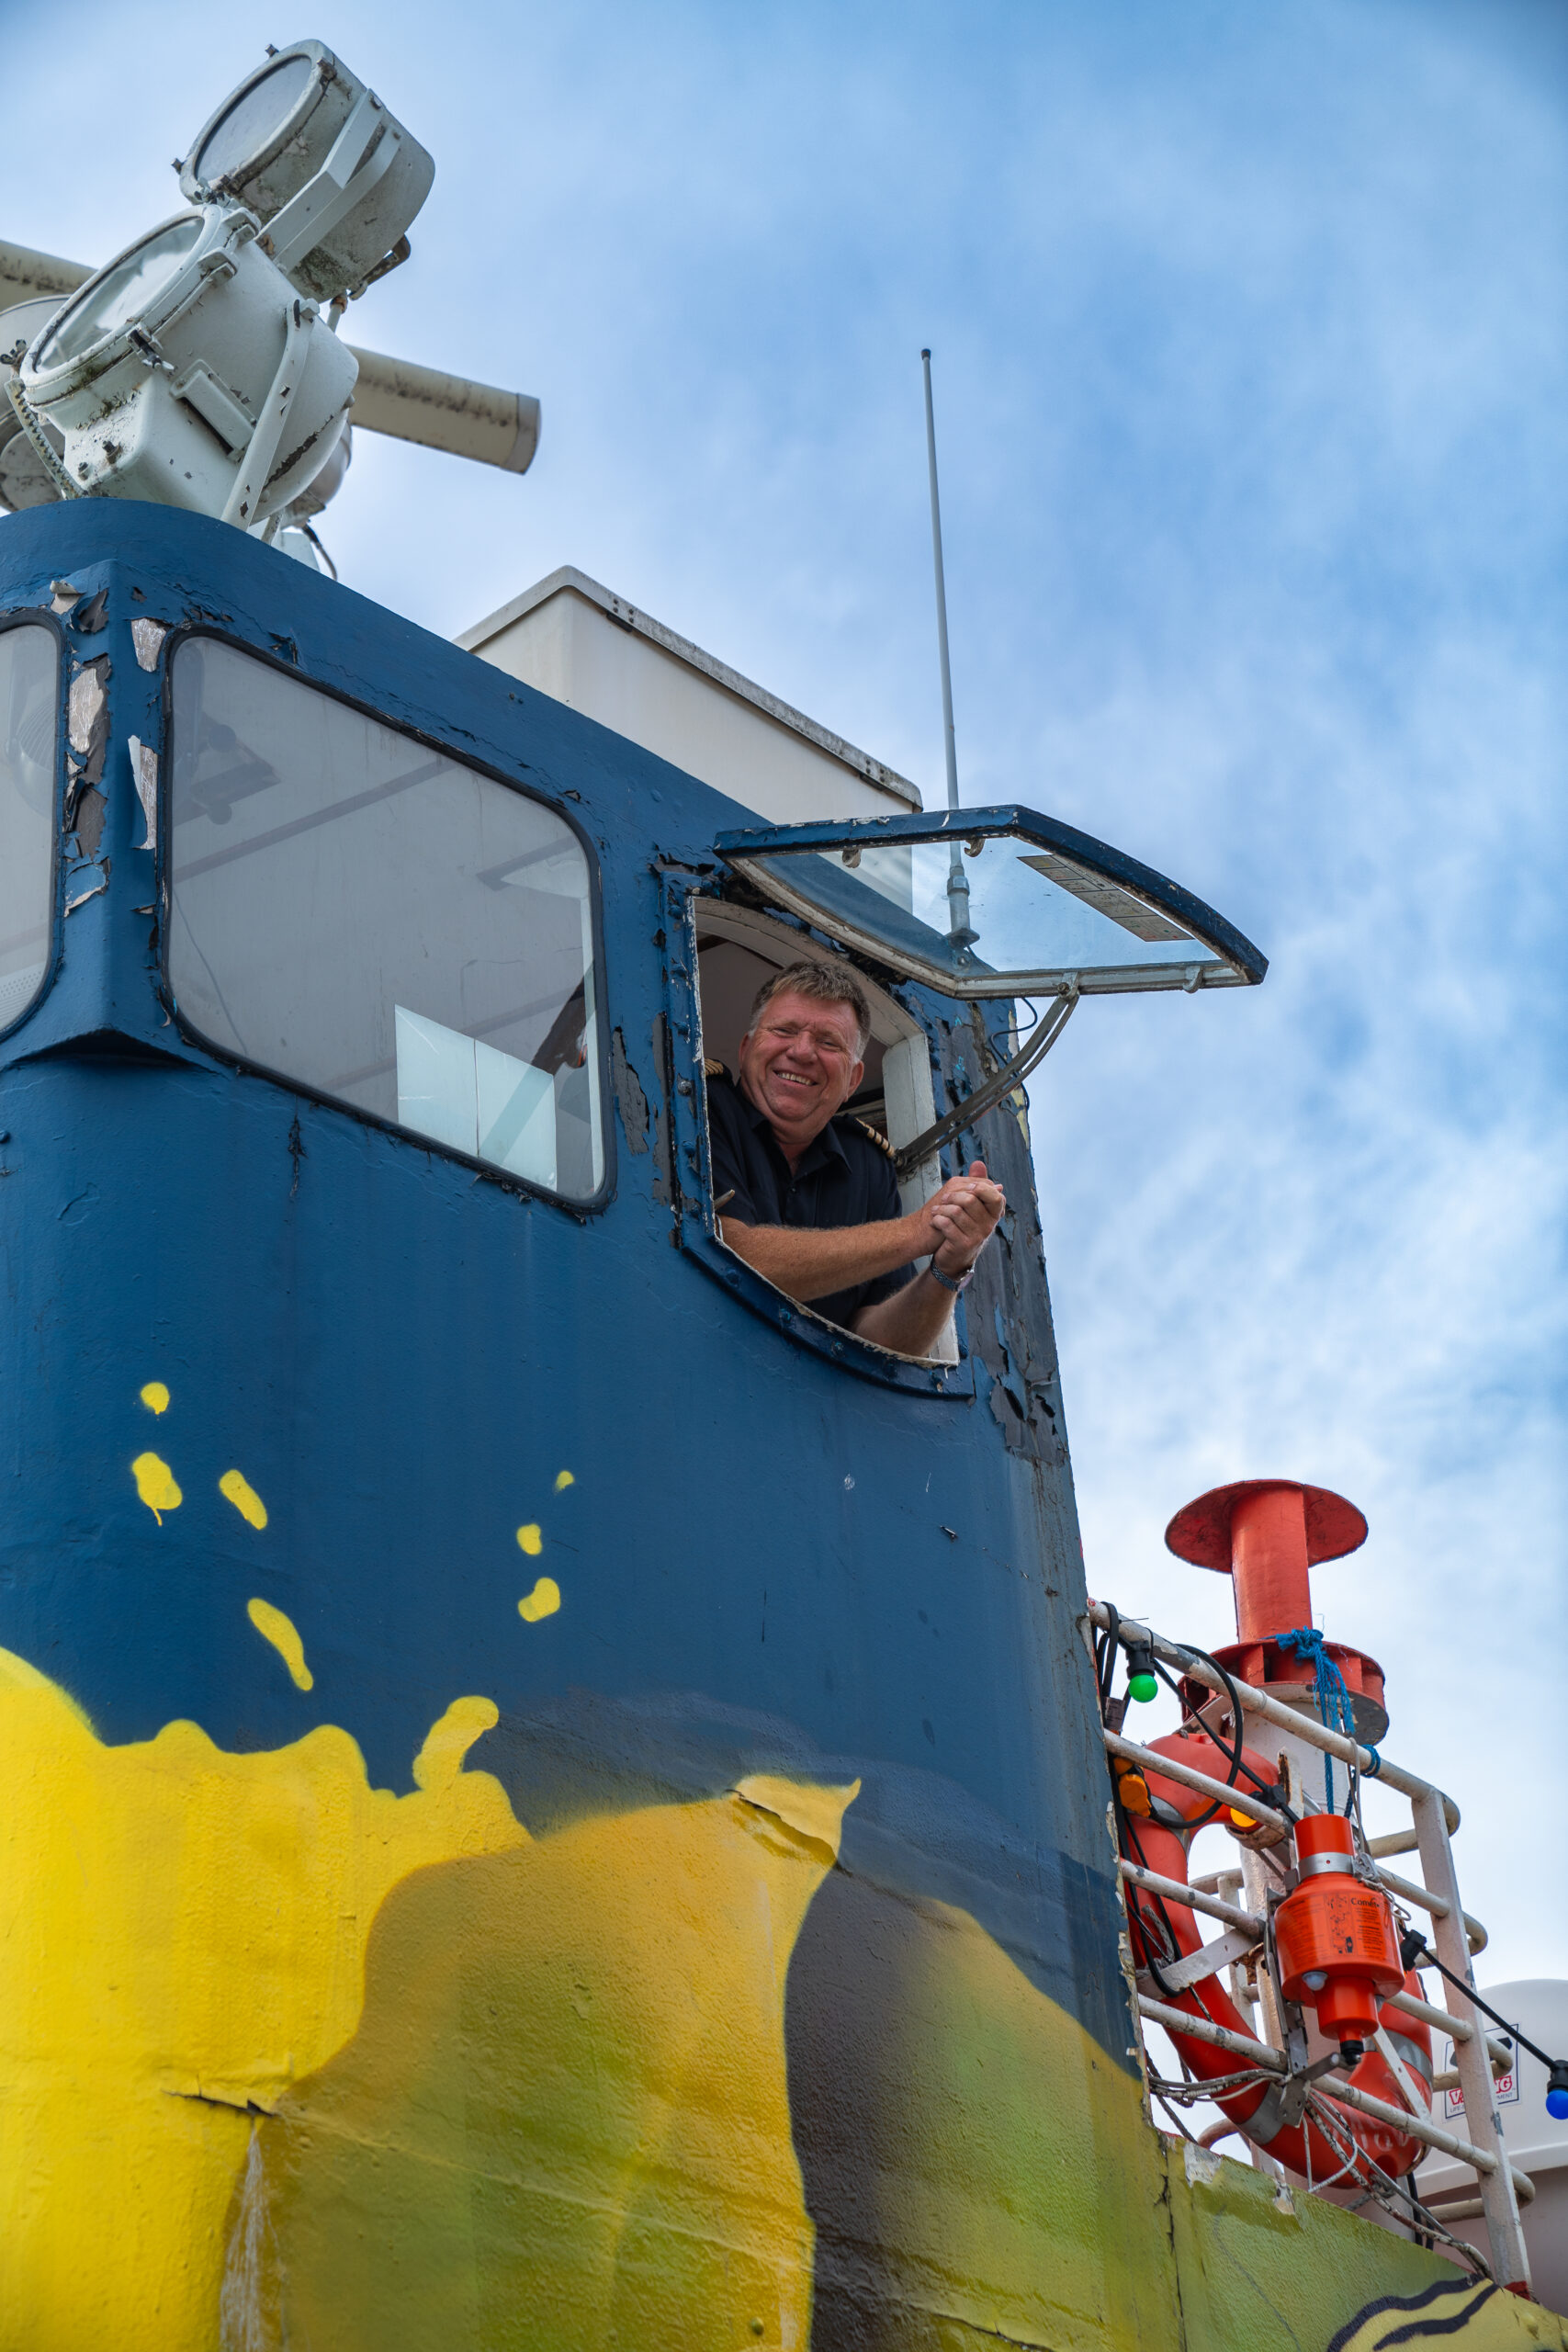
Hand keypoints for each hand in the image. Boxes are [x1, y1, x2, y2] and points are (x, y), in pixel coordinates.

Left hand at [923, 1160, 1004, 1275]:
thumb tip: (978, 1163)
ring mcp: (977, 1236)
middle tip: (943, 1198)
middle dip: (952, 1196)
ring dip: (941, 1208)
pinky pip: (947, 1224)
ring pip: (956, 1211)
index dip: (978, 1188)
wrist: (953, 1255)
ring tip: (936, 1210)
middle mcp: (989, 1225)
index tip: (965, 1188)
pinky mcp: (962, 1244)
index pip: (995, 1195)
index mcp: (994, 1213)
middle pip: (970, 1199)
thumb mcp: (972, 1205)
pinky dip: (937, 1220)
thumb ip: (976, 1183)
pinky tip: (936, 1221)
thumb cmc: (963, 1226)